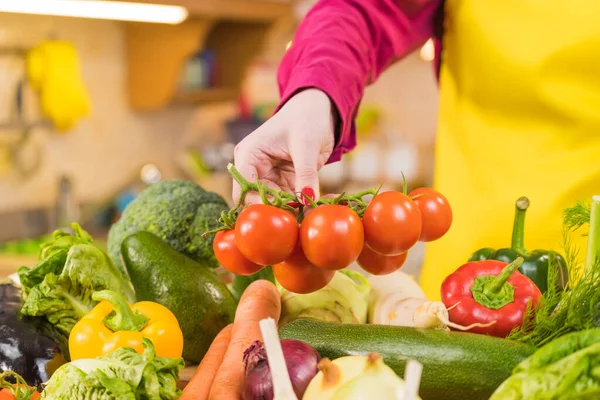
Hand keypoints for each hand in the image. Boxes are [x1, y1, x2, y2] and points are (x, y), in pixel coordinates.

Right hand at [232, 89, 335, 204]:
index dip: (260, 204)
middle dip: (282, 209)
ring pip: (278, 204)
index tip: (285, 211)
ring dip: (298, 208)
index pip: (244, 190)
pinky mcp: (285, 182)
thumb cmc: (306, 118)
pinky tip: (327, 201)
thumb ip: (305, 173)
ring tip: (320, 207)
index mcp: (249, 156)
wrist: (317, 110)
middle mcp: (254, 169)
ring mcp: (270, 177)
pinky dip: (308, 202)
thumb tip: (307, 199)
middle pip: (259, 200)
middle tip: (306, 212)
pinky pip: (293, 199)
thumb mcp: (306, 145)